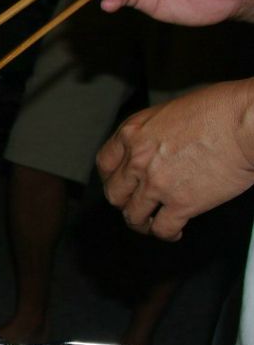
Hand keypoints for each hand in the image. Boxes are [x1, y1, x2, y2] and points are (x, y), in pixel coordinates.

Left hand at [96, 80, 253, 239]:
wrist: (247, 123)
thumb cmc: (222, 110)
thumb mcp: (172, 111)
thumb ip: (156, 133)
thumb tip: (160, 146)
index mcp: (133, 133)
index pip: (105, 163)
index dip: (110, 177)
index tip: (119, 183)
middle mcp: (138, 160)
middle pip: (115, 192)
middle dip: (123, 201)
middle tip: (134, 204)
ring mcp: (156, 184)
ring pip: (133, 215)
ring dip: (141, 222)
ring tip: (151, 223)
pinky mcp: (181, 203)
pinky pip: (163, 228)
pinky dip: (167, 234)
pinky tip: (175, 231)